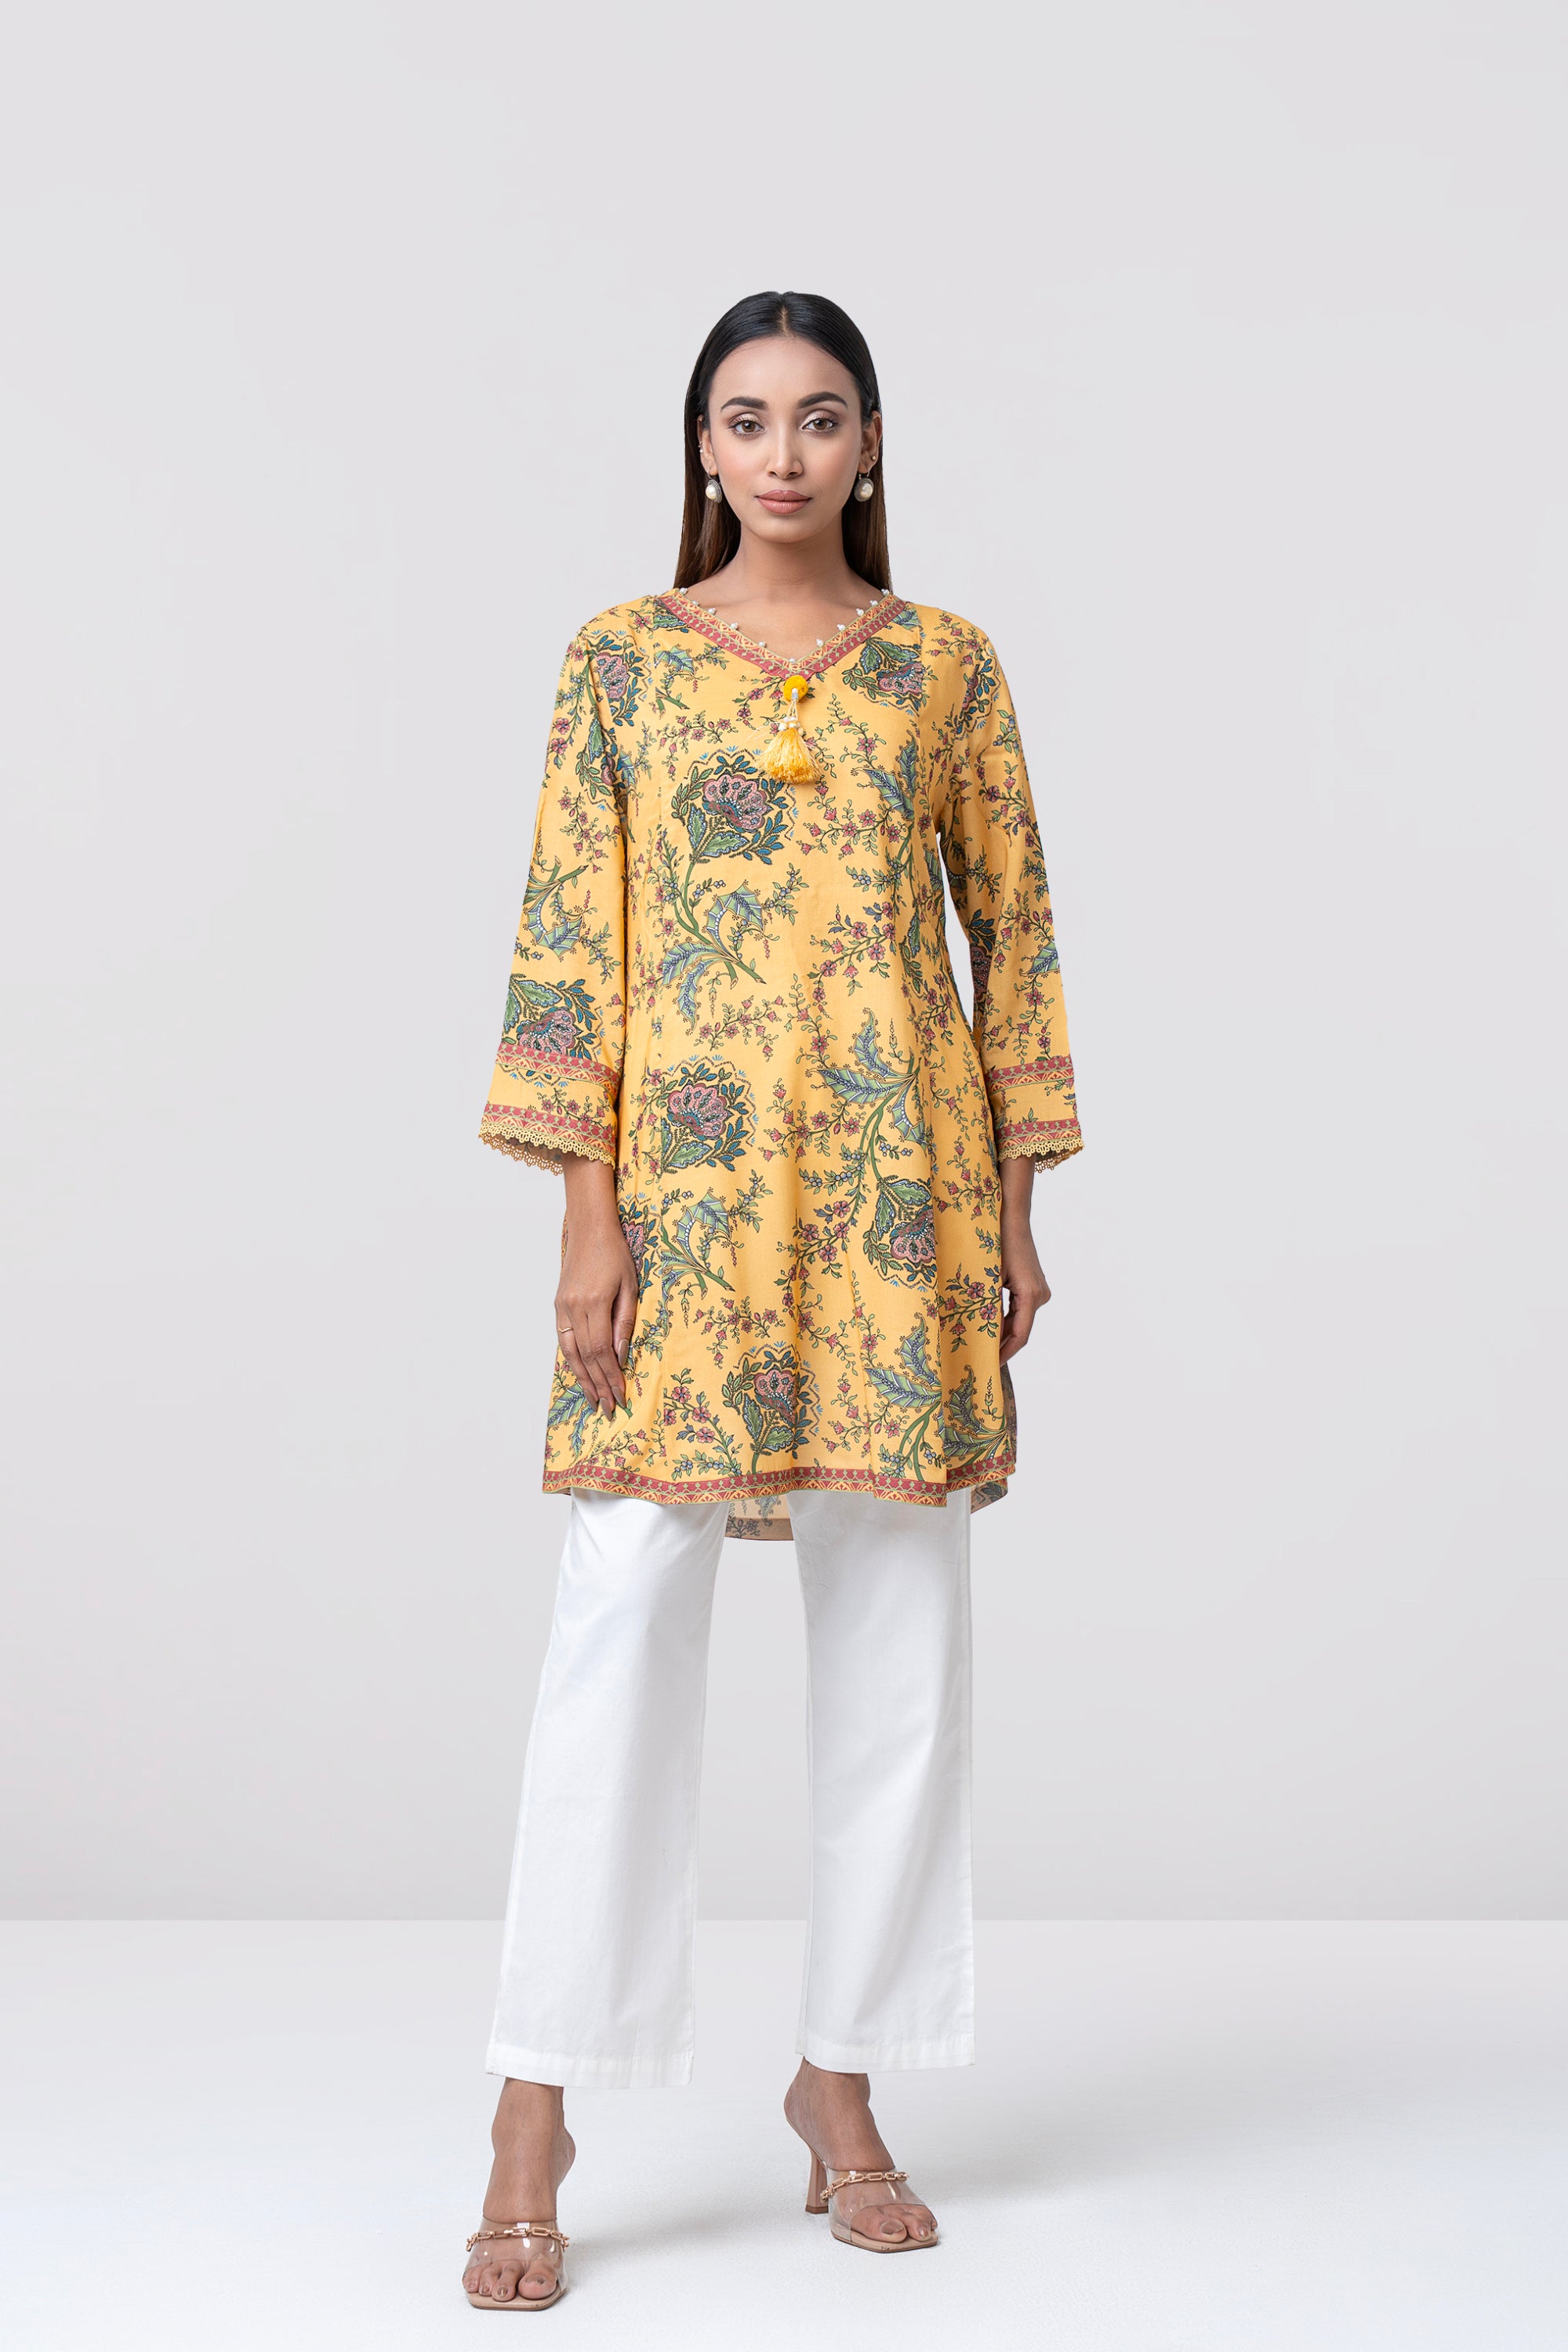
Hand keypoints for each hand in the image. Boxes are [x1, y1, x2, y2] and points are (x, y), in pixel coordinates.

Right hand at [556, 1157, 637, 1415]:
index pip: (602, 1350)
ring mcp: (562, 1307)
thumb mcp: (630, 1286)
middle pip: (586, 1356)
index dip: (611, 1376)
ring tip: (593, 1400)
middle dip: (598, 1384)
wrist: (590, 1228)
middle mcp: (574, 1307)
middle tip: (608, 1408)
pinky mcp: (558, 1305)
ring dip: (582, 1379)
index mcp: (595, 1302)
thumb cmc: (617, 1254)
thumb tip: (621, 1357)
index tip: (621, 1396)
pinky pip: (563, 1340)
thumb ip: (624, 1322)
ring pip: (570, 1352)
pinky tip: (580, 1374)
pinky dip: (571, 1361)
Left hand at [998, 1157, 1050, 1364]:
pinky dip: (1005, 1319)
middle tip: (981, 1360)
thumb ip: (986, 1306)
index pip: (1019, 1336)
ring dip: (1001, 1333)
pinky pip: (1019, 1309)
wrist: (1011, 1217)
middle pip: (1020, 1330)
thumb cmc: (996, 1243)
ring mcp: (1039, 1290)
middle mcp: (1040, 1296)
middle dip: (1001, 1346)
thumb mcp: (987, 1277)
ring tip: (981, 1347)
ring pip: (1020, 1320)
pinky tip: (988, 1327)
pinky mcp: (1033, 1285)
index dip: (1004, 1354)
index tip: (990, 1366)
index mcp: (1030, 1296)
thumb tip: (979, 1335)